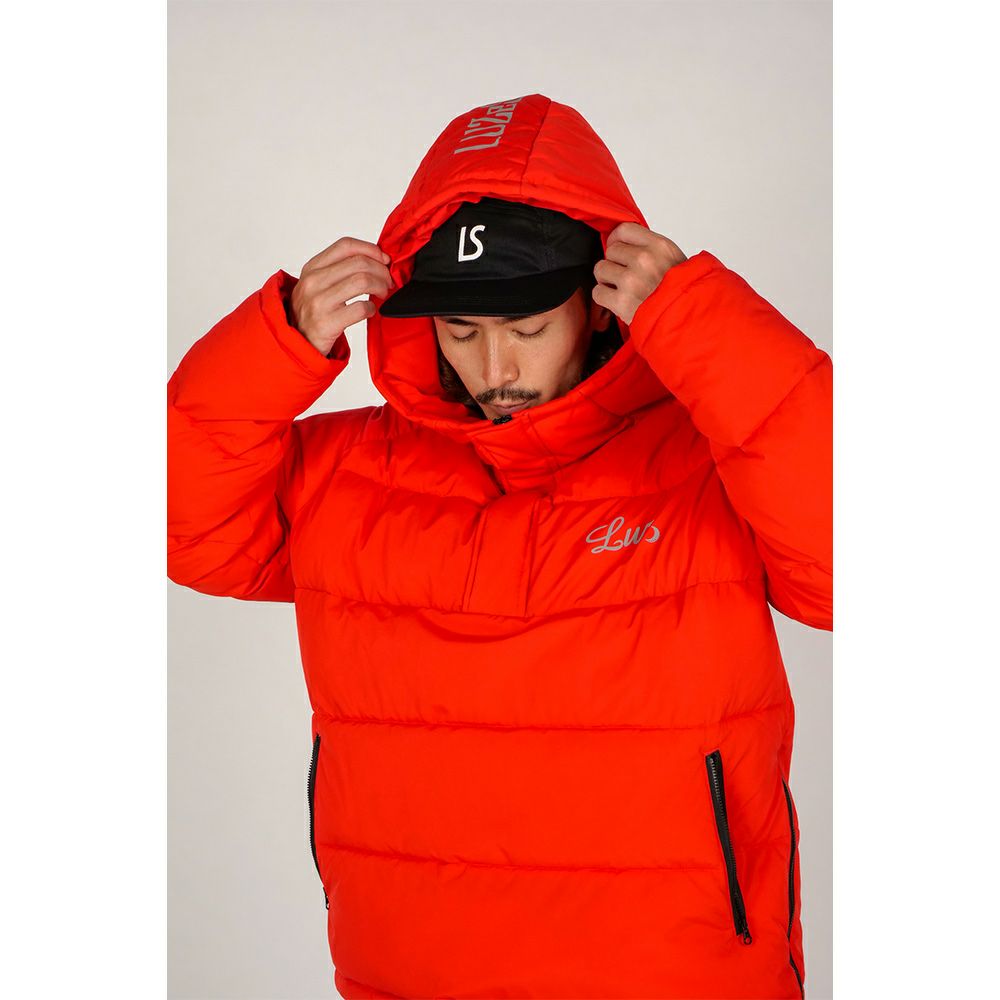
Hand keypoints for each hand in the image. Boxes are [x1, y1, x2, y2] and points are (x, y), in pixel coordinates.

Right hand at [288, 237, 393, 355]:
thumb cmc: (312, 312)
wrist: (297, 342)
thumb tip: (375, 259)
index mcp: (312, 268)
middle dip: (381, 271)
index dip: (370, 249)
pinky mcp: (327, 322)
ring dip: (380, 286)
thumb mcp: (317, 284)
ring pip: (362, 281)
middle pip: (359, 263)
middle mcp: (313, 281)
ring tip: (382, 294)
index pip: (345, 246)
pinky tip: (371, 311)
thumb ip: (339, 270)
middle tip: (387, 281)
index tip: (384, 258)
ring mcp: (319, 302)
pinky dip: (372, 308)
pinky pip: (360, 308)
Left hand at [592, 223, 686, 325]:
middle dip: (614, 263)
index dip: (616, 240)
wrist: (685, 320)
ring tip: (619, 288)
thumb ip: (650, 249)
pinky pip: (598, 292)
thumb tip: (625, 245)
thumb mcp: (674, 260)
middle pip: (611, 250)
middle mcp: (645, 260)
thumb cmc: (681, 293)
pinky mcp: (621, 302)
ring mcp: (632, 281)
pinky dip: (604, 298)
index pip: (624, 230)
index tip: (617, 248)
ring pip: (600, 269)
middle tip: (623, 275)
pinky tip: (616, 301)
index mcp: (659, 246)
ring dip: (606, 279)